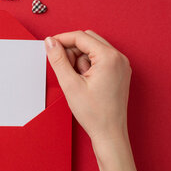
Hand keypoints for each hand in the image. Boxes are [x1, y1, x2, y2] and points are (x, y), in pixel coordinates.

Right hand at [45, 30, 131, 144]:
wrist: (110, 133)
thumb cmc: (94, 114)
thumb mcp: (70, 84)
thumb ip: (58, 60)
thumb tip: (50, 42)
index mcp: (109, 57)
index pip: (81, 37)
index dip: (62, 39)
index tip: (49, 45)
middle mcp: (118, 57)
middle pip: (88, 39)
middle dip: (72, 49)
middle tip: (64, 68)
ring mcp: (121, 65)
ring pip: (93, 48)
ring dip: (80, 58)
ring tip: (77, 80)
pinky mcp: (119, 72)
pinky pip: (100, 58)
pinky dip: (88, 65)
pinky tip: (84, 81)